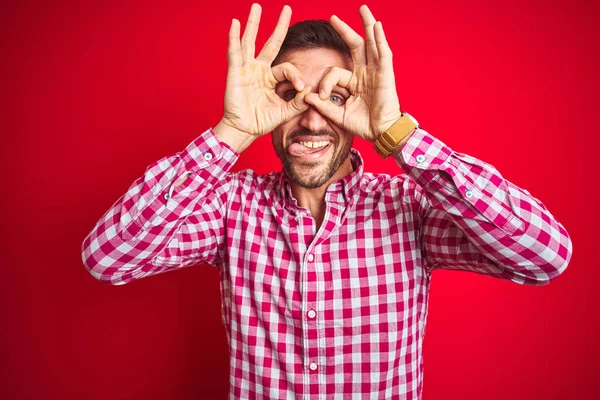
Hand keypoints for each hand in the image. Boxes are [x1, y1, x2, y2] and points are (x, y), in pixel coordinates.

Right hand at [216, 4, 310, 142]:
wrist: (244, 130)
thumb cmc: (261, 121)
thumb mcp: (285, 112)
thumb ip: (298, 103)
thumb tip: (311, 93)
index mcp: (271, 78)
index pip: (287, 68)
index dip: (295, 76)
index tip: (299, 89)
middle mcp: (259, 70)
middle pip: (271, 43)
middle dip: (279, 26)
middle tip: (287, 9)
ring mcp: (246, 69)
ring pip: (250, 41)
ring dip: (254, 24)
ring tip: (256, 6)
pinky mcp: (235, 73)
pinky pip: (234, 52)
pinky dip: (233, 37)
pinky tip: (235, 23)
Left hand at [304, 5, 401, 141]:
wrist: (379, 133)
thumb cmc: (362, 124)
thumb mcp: (337, 114)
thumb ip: (322, 105)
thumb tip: (305, 96)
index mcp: (354, 82)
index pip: (335, 72)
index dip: (325, 82)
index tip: (320, 95)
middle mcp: (365, 73)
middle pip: (355, 46)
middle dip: (345, 30)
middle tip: (333, 17)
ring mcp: (376, 72)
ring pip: (371, 44)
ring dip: (367, 25)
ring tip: (363, 9)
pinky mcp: (386, 74)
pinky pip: (383, 53)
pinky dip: (380, 39)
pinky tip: (377, 25)